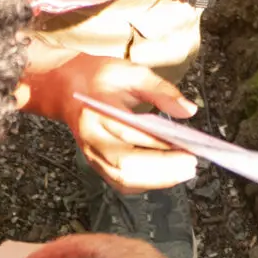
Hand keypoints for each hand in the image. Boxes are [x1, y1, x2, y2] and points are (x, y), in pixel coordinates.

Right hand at [21, 48, 199, 191]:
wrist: (67, 88)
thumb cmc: (101, 78)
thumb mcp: (133, 73)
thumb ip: (162, 91)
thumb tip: (188, 111)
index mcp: (97, 110)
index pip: (131, 132)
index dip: (160, 144)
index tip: (189, 147)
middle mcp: (91, 137)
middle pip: (124, 164)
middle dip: (161, 170)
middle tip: (190, 165)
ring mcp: (91, 155)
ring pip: (122, 179)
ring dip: (155, 181)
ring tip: (183, 172)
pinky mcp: (96, 164)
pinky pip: (119, 182)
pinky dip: (145, 184)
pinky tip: (165, 177)